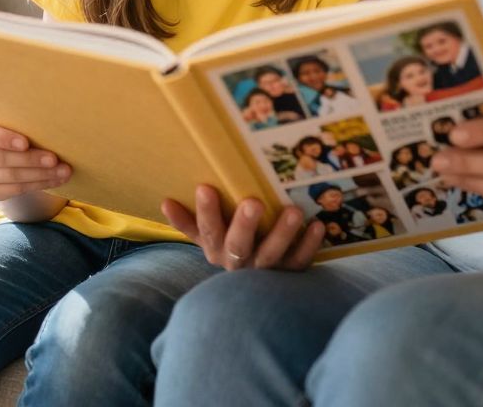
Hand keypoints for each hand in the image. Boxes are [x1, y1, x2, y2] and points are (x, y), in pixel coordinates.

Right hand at [0, 114, 70, 200]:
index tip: (25, 143)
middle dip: (31, 160)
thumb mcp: (19, 123)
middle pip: (2, 159)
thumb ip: (27, 122)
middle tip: (54, 159)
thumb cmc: (20, 130)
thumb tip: (55, 122)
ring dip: (41, 175)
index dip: (5, 139)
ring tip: (64, 171)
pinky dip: (39, 184)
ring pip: (11, 176)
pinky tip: (56, 179)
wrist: (12, 154)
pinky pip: (15, 190)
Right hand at [162, 185, 324, 271]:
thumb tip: (164, 202)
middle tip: (254, 202)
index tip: (205, 187)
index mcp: (216, 250)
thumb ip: (188, 223)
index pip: (208, 232)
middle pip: (239, 246)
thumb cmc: (230, 249)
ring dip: (283, 233)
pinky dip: (309, 245)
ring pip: (273, 256)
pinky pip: (300, 262)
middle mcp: (239, 264)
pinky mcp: (289, 275)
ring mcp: (265, 271)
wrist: (253, 295)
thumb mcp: (207, 239)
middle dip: (244, 225)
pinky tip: (317, 225)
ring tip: (294, 211)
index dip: (205, 212)